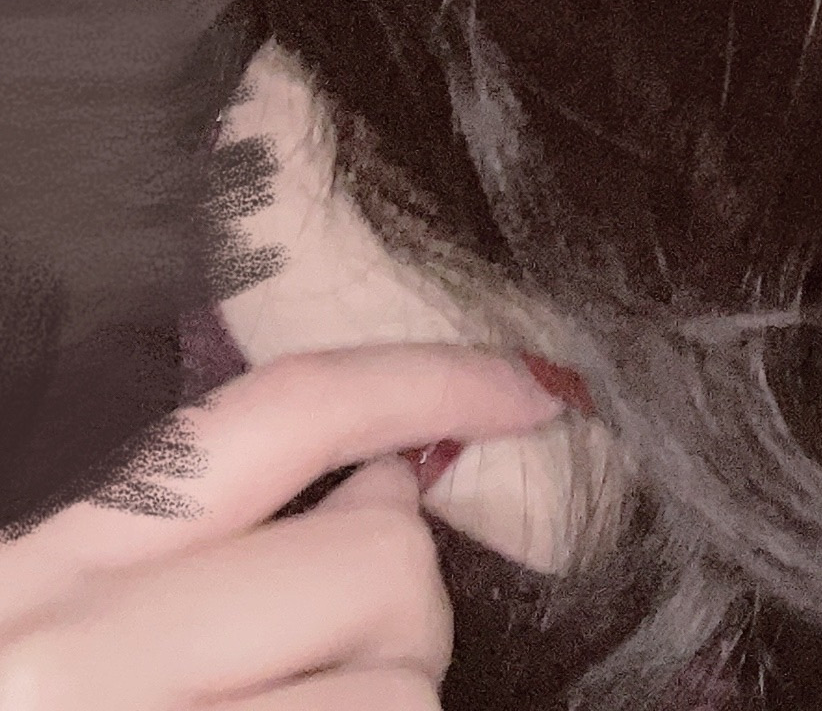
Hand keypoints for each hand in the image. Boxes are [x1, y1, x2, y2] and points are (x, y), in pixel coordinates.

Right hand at [0, 343, 564, 707]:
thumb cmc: (32, 699)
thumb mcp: (42, 614)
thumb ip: (185, 541)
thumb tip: (385, 483)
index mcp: (35, 574)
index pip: (278, 416)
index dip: (429, 380)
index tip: (534, 389)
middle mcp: (66, 666)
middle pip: (380, 564)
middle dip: (398, 613)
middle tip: (332, 663)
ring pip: (398, 700)